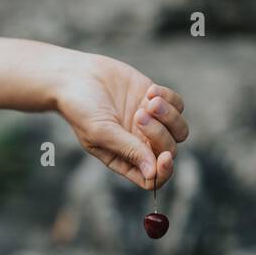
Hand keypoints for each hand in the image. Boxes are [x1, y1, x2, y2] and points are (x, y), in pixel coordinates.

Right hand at [54, 53, 187, 189]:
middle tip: (139, 115)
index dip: (164, 172)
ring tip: (150, 100)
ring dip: (170, 116)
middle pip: (168, 151)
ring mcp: (150, 123)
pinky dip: (169, 98)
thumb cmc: (81, 107)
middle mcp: (139, 145)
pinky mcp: (156, 101)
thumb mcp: (101, 132)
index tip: (165, 156)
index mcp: (124, 160)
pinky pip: (178, 106)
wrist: (76, 75)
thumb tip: (152, 173)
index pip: (152, 179)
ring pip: (179, 130)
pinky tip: (149, 90)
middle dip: (159, 134)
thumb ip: (128, 150)